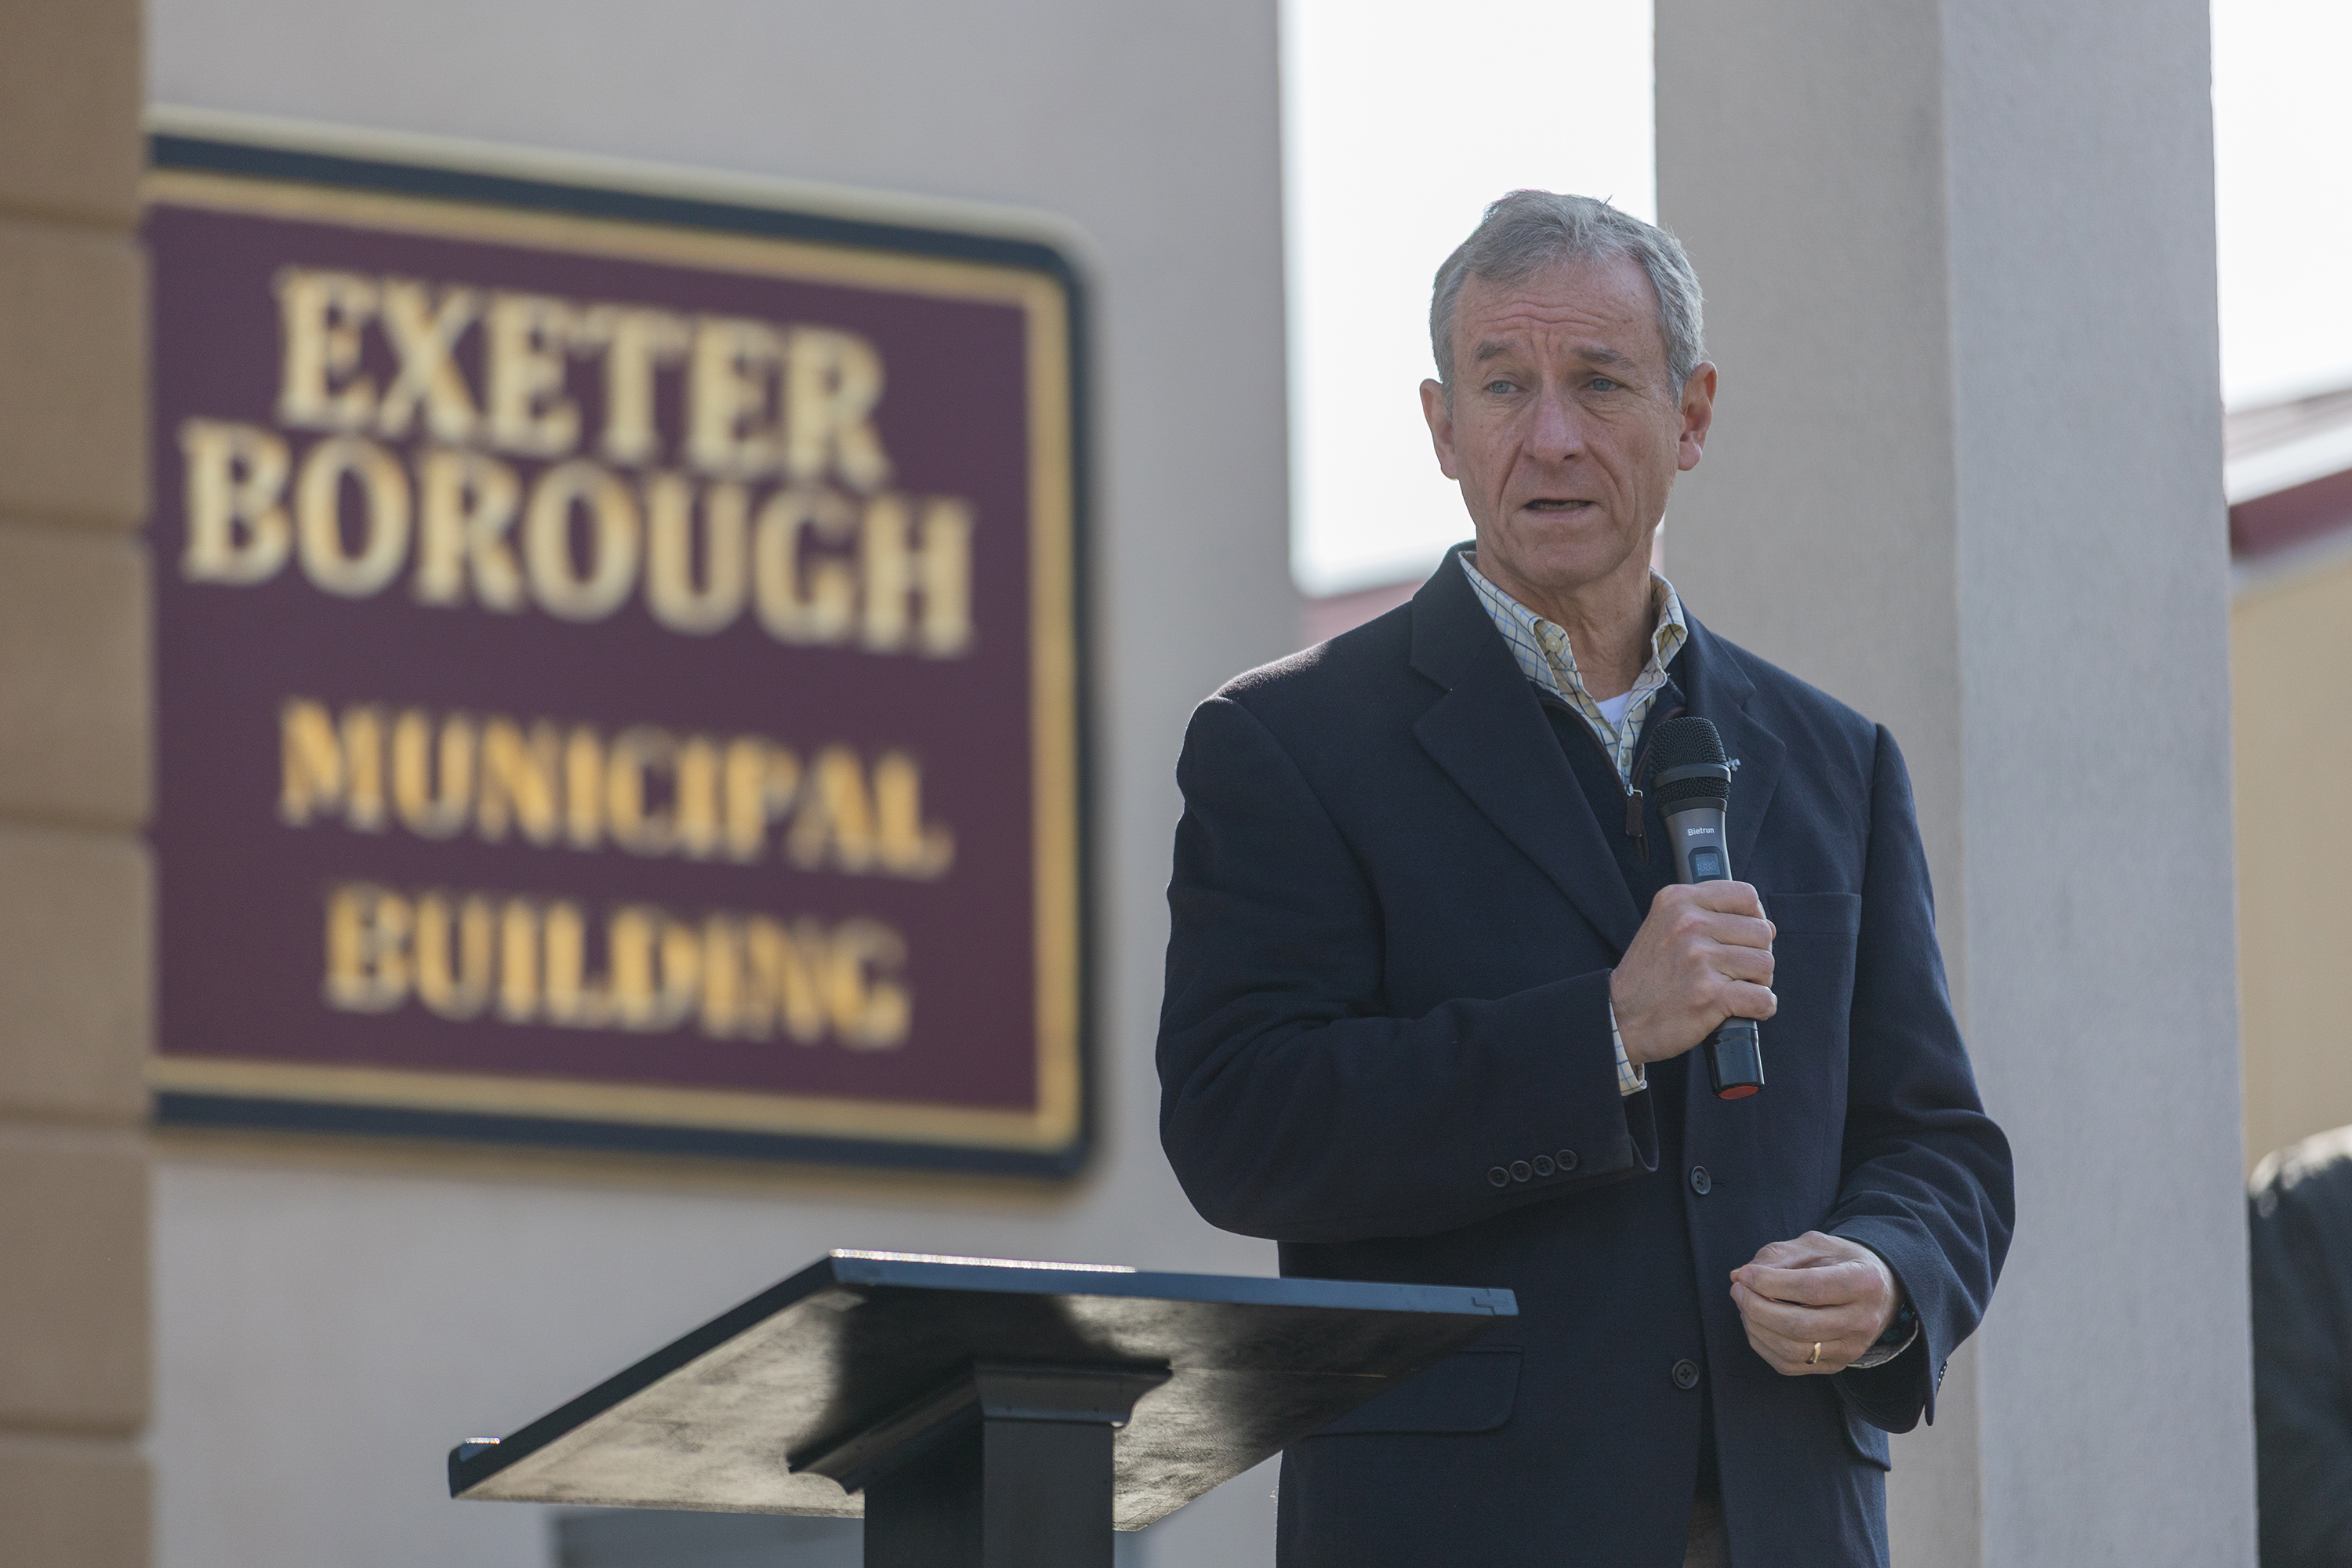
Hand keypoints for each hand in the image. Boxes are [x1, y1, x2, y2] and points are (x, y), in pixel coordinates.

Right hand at [1608, 881, 1774, 1064]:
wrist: (1620, 1017)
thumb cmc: (1648, 976)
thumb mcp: (1664, 925)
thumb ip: (1707, 914)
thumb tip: (1766, 924)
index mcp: (1678, 901)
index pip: (1746, 895)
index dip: (1755, 918)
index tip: (1745, 936)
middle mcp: (1689, 924)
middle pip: (1762, 932)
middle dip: (1756, 955)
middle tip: (1735, 971)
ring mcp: (1699, 959)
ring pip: (1766, 964)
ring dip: (1758, 982)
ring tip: (1734, 989)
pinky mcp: (1710, 994)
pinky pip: (1764, 998)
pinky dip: (1761, 1008)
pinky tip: (1742, 1009)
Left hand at [1729, 1231, 1899, 1375]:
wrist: (1879, 1289)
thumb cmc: (1841, 1261)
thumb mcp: (1815, 1245)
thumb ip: (1777, 1256)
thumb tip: (1739, 1275)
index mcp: (1863, 1282)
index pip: (1810, 1289)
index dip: (1770, 1283)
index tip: (1745, 1275)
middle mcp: (1862, 1320)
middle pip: (1800, 1325)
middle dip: (1757, 1307)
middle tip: (1738, 1289)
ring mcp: (1851, 1348)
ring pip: (1792, 1350)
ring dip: (1756, 1328)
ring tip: (1743, 1304)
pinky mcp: (1836, 1364)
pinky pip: (1790, 1365)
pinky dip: (1763, 1346)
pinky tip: (1755, 1324)